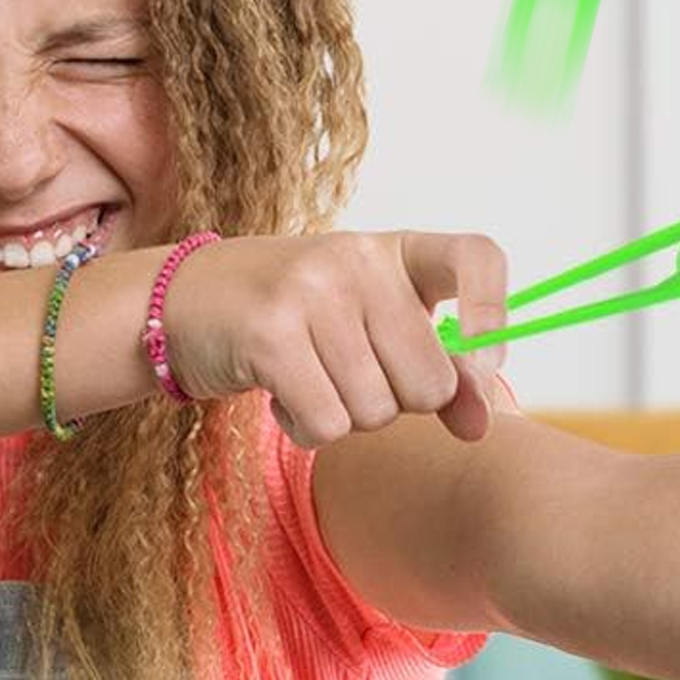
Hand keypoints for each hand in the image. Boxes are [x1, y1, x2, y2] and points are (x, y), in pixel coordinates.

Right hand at [159, 231, 509, 445]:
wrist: (184, 300)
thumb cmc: (294, 319)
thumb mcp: (370, 327)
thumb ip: (435, 371)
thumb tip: (482, 425)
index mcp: (395, 249)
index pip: (479, 258)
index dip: (495, 316)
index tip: (481, 364)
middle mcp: (358, 260)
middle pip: (431, 381)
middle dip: (397, 404)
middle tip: (350, 376)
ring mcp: (312, 292)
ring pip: (377, 412)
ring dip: (347, 419)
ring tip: (311, 379)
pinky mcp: (270, 335)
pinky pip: (327, 425)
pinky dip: (308, 430)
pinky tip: (285, 397)